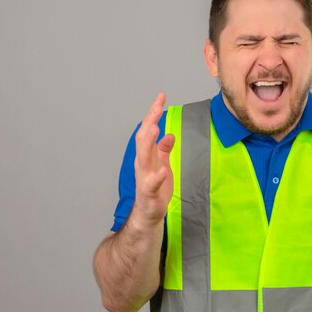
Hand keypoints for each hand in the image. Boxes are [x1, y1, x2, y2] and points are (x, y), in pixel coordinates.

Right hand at [133, 92, 174, 224]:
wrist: (148, 214)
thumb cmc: (155, 190)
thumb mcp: (162, 165)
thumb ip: (164, 150)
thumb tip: (169, 134)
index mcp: (145, 156)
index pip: (147, 130)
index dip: (153, 113)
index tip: (161, 96)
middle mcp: (142, 164)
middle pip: (143, 139)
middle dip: (149, 121)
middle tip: (157, 105)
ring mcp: (144, 178)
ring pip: (143, 157)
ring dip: (148, 142)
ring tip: (154, 128)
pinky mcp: (150, 193)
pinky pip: (152, 184)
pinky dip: (157, 176)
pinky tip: (163, 170)